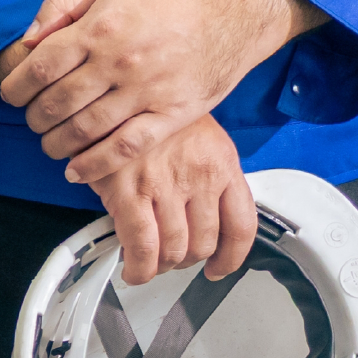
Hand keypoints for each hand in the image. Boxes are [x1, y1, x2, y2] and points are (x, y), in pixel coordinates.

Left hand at [0, 0, 320, 177]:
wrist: (231, 7)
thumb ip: (61, 5)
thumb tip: (29, 40)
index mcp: (100, 27)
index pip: (42, 65)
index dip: (17, 86)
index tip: (12, 94)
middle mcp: (119, 62)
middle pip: (59, 103)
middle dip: (34, 117)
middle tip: (32, 120)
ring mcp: (146, 92)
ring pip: (86, 130)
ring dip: (57, 143)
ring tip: (51, 143)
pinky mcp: (172, 115)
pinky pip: (126, 148)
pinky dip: (95, 164)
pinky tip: (77, 171)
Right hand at [82, 112, 254, 286]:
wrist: (116, 88)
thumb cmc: (151, 110)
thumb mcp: (197, 134)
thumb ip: (210, 175)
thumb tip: (209, 219)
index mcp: (221, 161)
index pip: (241, 225)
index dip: (231, 257)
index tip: (219, 267)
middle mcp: (200, 174)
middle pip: (204, 244)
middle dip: (187, 259)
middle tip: (173, 257)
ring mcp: (166, 185)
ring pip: (174, 251)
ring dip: (162, 265)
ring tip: (150, 260)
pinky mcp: (130, 192)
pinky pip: (143, 249)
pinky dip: (139, 269)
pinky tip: (134, 269)